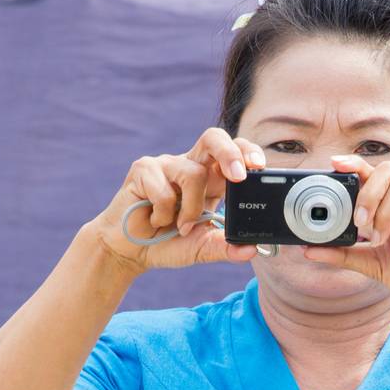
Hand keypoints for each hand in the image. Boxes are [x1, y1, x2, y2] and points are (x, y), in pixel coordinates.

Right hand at [89, 128, 263, 272]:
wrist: (130, 252)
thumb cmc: (167, 243)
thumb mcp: (202, 248)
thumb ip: (225, 247)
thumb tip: (253, 249)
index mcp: (209, 179)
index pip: (233, 152)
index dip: (247, 153)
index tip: (259, 168)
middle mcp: (189, 166)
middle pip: (214, 137)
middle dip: (230, 153)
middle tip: (239, 176)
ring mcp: (165, 165)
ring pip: (193, 174)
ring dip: (191, 209)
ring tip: (180, 227)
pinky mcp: (143, 170)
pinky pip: (164, 189)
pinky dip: (163, 214)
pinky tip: (155, 221)